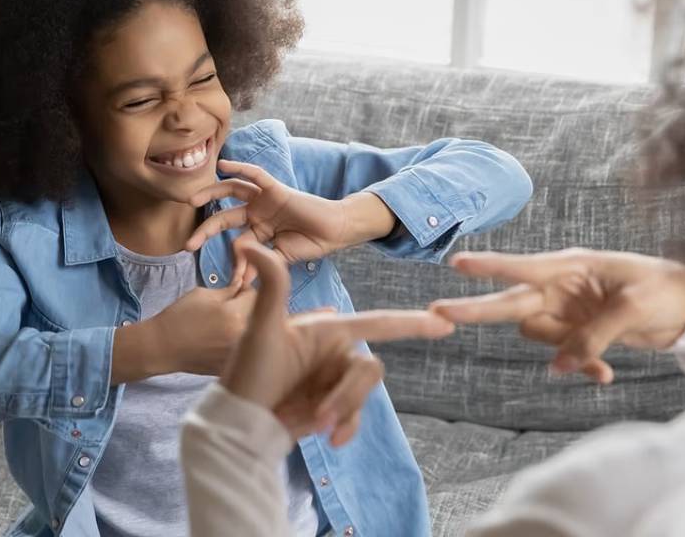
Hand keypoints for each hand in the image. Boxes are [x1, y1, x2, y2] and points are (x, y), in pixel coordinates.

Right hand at [150, 281, 257, 375]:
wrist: (162, 347)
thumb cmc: (179, 317)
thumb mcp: (203, 294)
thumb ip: (229, 289)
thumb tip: (245, 285)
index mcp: (236, 315)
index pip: (256, 294)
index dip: (244, 289)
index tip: (235, 292)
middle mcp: (243, 337)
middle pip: (260, 315)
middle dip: (249, 307)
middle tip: (231, 307)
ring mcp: (239, 355)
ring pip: (255, 334)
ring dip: (247, 326)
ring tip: (225, 325)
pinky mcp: (234, 366)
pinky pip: (246, 350)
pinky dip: (239, 344)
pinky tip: (221, 341)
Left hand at [185, 160, 395, 272]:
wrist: (336, 232)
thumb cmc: (311, 243)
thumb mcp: (280, 258)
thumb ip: (260, 263)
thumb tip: (241, 281)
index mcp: (257, 230)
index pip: (234, 242)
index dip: (232, 262)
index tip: (231, 282)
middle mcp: (256, 213)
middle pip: (223, 217)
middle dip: (205, 230)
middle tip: (188, 245)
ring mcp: (264, 200)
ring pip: (232, 190)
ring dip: (211, 193)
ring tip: (192, 200)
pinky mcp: (276, 188)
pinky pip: (256, 175)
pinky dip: (240, 168)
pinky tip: (223, 165)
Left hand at [222, 242, 454, 444]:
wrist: (239, 421)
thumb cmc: (246, 373)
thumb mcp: (259, 329)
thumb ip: (270, 287)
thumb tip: (250, 245)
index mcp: (327, 329)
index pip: (377, 323)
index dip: (411, 322)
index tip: (445, 321)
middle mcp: (336, 352)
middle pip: (370, 369)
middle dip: (348, 395)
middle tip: (319, 417)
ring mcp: (335, 380)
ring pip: (363, 394)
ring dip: (343, 411)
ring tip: (313, 425)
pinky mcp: (333, 406)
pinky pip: (356, 416)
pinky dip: (347, 427)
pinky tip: (331, 439)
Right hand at [429, 249, 684, 383]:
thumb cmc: (666, 290)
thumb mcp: (632, 309)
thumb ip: (592, 337)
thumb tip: (558, 367)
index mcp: (570, 266)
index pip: (521, 267)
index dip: (488, 267)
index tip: (456, 263)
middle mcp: (560, 287)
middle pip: (510, 302)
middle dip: (475, 310)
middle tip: (436, 313)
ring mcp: (567, 310)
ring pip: (538, 336)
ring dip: (562, 353)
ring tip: (599, 365)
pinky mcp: (579, 331)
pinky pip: (564, 355)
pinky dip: (582, 366)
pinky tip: (606, 375)